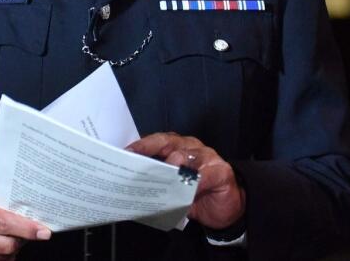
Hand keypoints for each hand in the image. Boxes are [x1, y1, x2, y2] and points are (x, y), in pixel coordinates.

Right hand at [0, 187, 51, 260]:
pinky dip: (2, 256)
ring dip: (13, 248)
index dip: (26, 228)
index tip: (43, 231)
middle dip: (22, 239)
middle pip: (6, 245)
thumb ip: (2, 205)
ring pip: (3, 257)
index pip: (3, 223)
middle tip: (28, 231)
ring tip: (9, 236)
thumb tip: (30, 216)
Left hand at [126, 132, 245, 229]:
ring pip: (185, 155)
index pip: (155, 142)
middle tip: (138, 163)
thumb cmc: (195, 194)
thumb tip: (135, 187)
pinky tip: (188, 191)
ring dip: (172, 165)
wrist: (225, 208)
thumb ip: (158, 183)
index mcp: (175, 147)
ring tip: (161, 177)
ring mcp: (206, 157)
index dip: (140, 146)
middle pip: (167, 142)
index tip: (125, 154)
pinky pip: (206, 175)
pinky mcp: (221, 171)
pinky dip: (195, 182)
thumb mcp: (173, 188)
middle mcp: (189, 147)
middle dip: (150, 149)